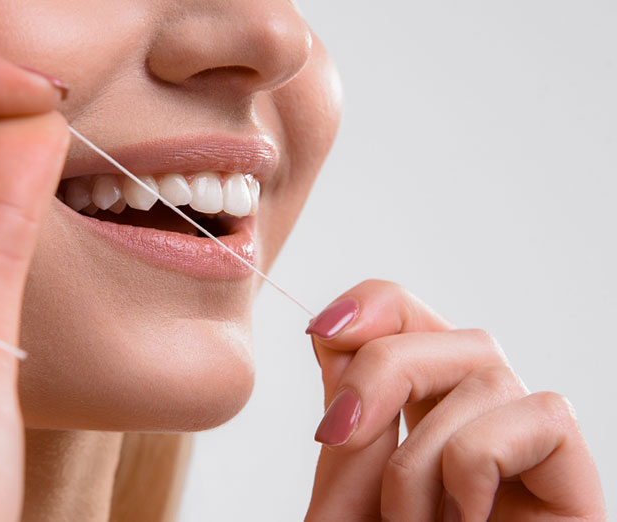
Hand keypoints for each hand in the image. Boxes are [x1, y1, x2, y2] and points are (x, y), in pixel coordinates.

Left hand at [304, 280, 605, 521]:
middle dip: (386, 368)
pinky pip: (545, 415)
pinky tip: (464, 521)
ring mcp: (532, 464)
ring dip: (422, 453)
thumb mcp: (343, 505)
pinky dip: (478, 459)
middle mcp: (485, 438)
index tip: (322, 330)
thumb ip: (351, 432)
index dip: (376, 306)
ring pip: (491, 376)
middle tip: (337, 433)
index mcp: (428, 436)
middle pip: (460, 339)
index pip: (421, 330)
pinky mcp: (575, 493)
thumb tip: (338, 339)